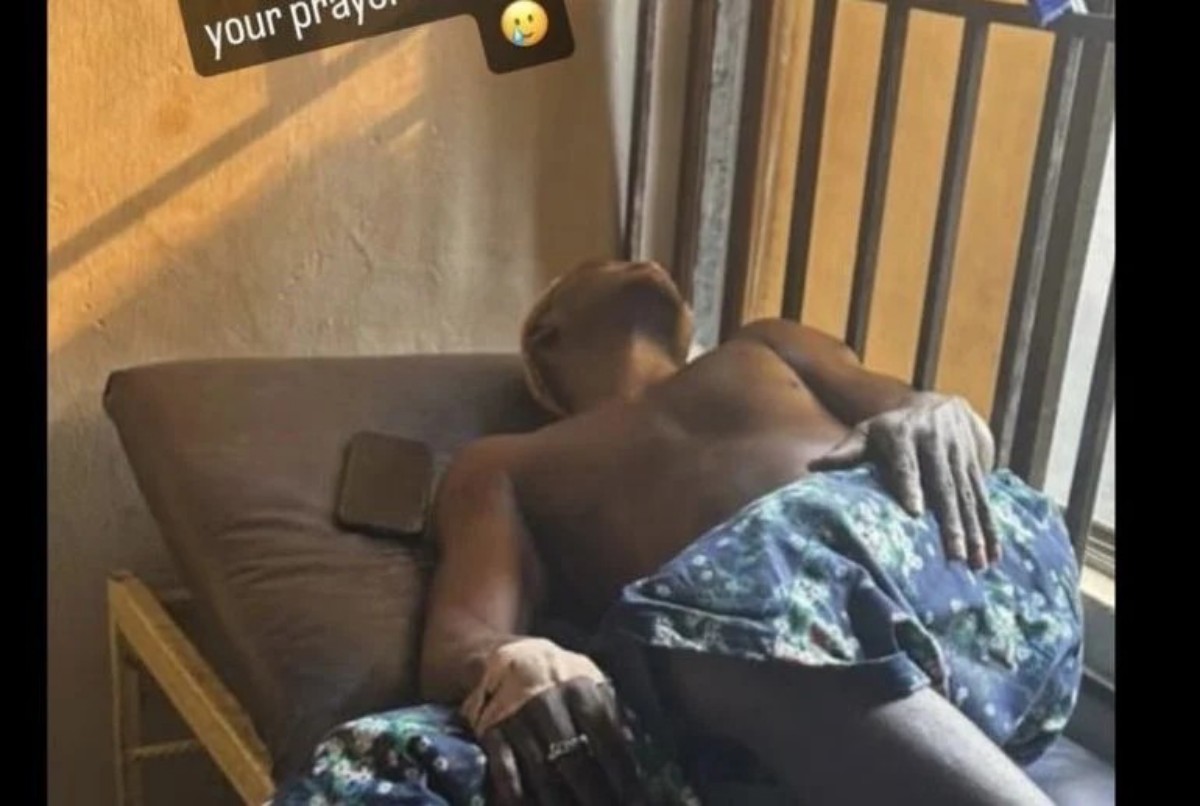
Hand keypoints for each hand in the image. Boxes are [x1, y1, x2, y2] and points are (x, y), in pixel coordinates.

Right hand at [462, 638, 645, 805]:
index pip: (605, 735)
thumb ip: (612, 708)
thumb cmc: (558, 674)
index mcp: (578, 687)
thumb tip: (637, 744)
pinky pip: (505, 771)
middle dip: (594, 794)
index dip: (622, 772)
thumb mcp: (589, 678)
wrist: (503, 655)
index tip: (636, 799)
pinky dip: (518, 796)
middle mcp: (547, 701)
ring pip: (541, 771)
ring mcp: (517, 718)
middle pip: (574, 759)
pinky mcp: (492, 732)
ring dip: (560, 802)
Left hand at [811, 393, 999, 568]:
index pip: (907, 464)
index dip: (910, 486)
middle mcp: (936, 443)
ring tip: (977, 563)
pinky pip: (984, 498)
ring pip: (968, 496)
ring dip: (975, 531)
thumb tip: (812, 467)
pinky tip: (993, 553)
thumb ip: (846, 452)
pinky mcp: (977, 465)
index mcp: (904, 435)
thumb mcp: (868, 431)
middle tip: (954, 554)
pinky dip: (990, 527)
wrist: (941, 403)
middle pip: (944, 485)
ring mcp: (960, 454)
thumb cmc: (893, 428)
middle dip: (951, 522)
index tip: (913, 512)